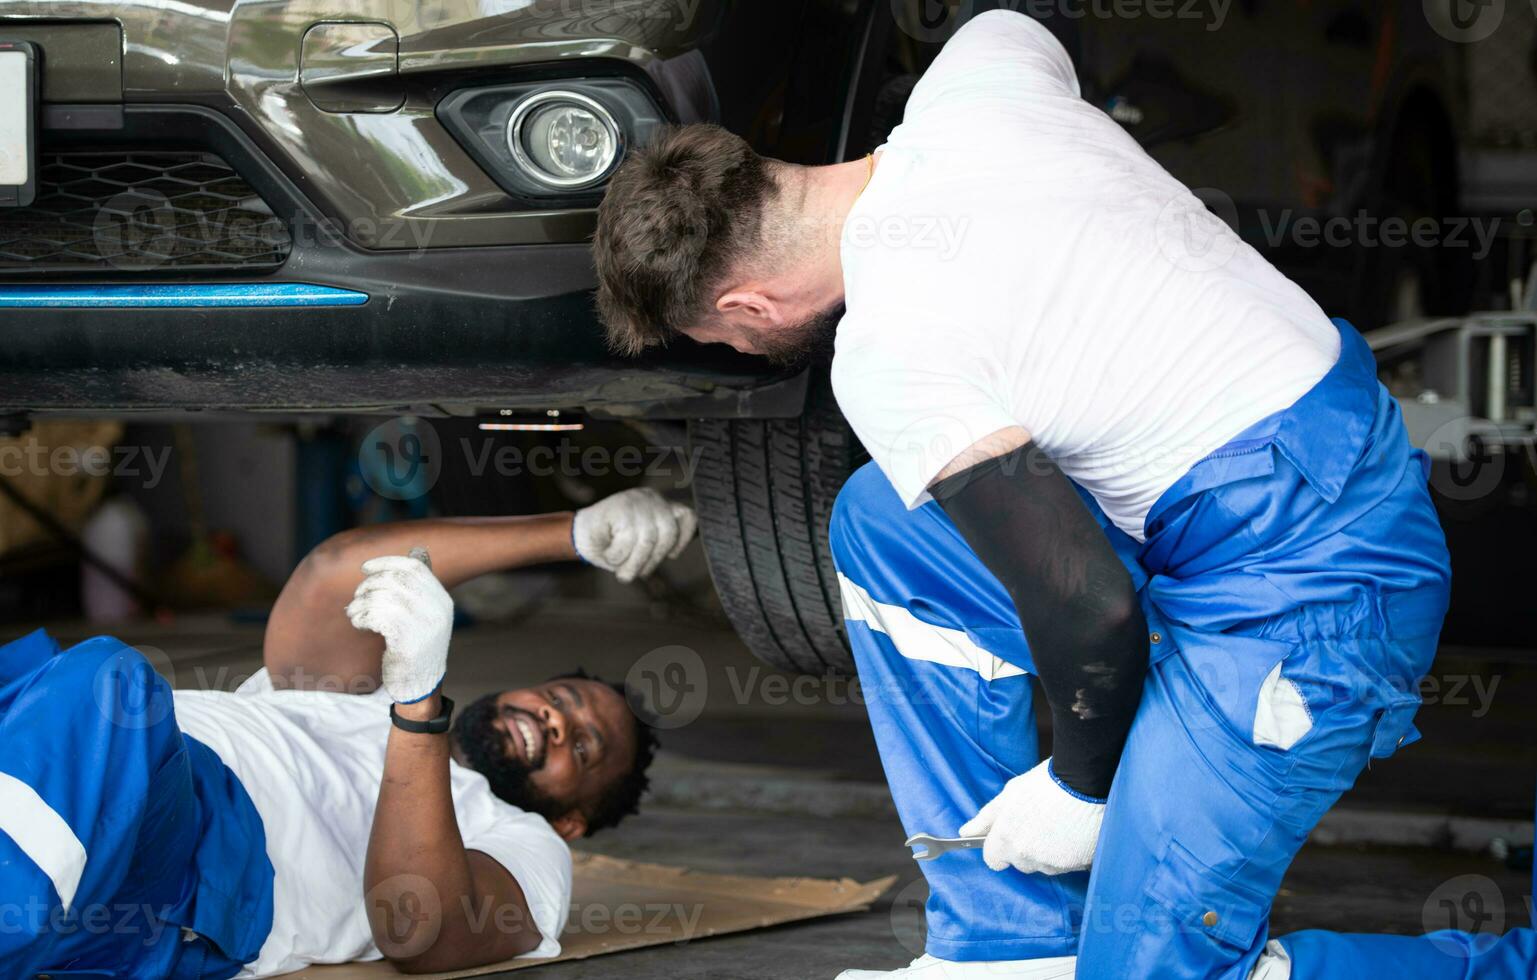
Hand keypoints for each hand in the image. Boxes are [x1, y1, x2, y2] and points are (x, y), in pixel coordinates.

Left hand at [346, 553, 453, 703]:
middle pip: (395, 580)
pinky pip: (377, 617)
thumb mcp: (422, 615)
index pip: (414, 568)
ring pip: (382, 598)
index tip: (366, 568)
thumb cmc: (414, 647)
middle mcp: (437, 611)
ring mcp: (424, 628)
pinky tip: (360, 623)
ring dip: (361, 603)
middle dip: (369, 584)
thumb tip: (411, 553)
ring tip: (354, 613)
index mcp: (442, 601)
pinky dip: (362, 616)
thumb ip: (415, 590)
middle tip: (358, 596)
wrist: (419, 685)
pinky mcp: (407, 643)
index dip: (387, 563)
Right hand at [572, 487, 697, 582]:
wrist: (579, 538)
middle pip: (668, 533)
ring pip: (647, 539)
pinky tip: (609, 555)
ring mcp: (635, 501)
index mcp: (660, 508)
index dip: (683, 539)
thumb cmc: (612, 546)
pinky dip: (618, 556)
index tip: (672, 556)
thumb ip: (659, 545)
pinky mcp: (619, 506)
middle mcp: (651, 500)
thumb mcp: (641, 547)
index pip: (687, 516)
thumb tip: (674, 553)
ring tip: (622, 570)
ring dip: (633, 563)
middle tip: (638, 572)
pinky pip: (627, 538)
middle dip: (653, 560)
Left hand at [959, 758, 1104, 874]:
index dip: (999, 847)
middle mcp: (1027, 857)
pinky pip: (1068, 865)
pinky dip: (1069, 854)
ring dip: (1048, 852)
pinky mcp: (1076, 865)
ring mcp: (1053, 863)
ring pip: (1044, 865)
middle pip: (1020, 863)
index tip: (1009, 836)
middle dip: (1026, 848)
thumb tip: (965, 832)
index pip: (993, 860)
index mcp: (1006, 840)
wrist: (1085, 782)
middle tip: (1039, 823)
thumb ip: (986, 817)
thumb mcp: (1010, 794)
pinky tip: (1074, 832)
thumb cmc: (1045, 783)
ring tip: (1059, 824)